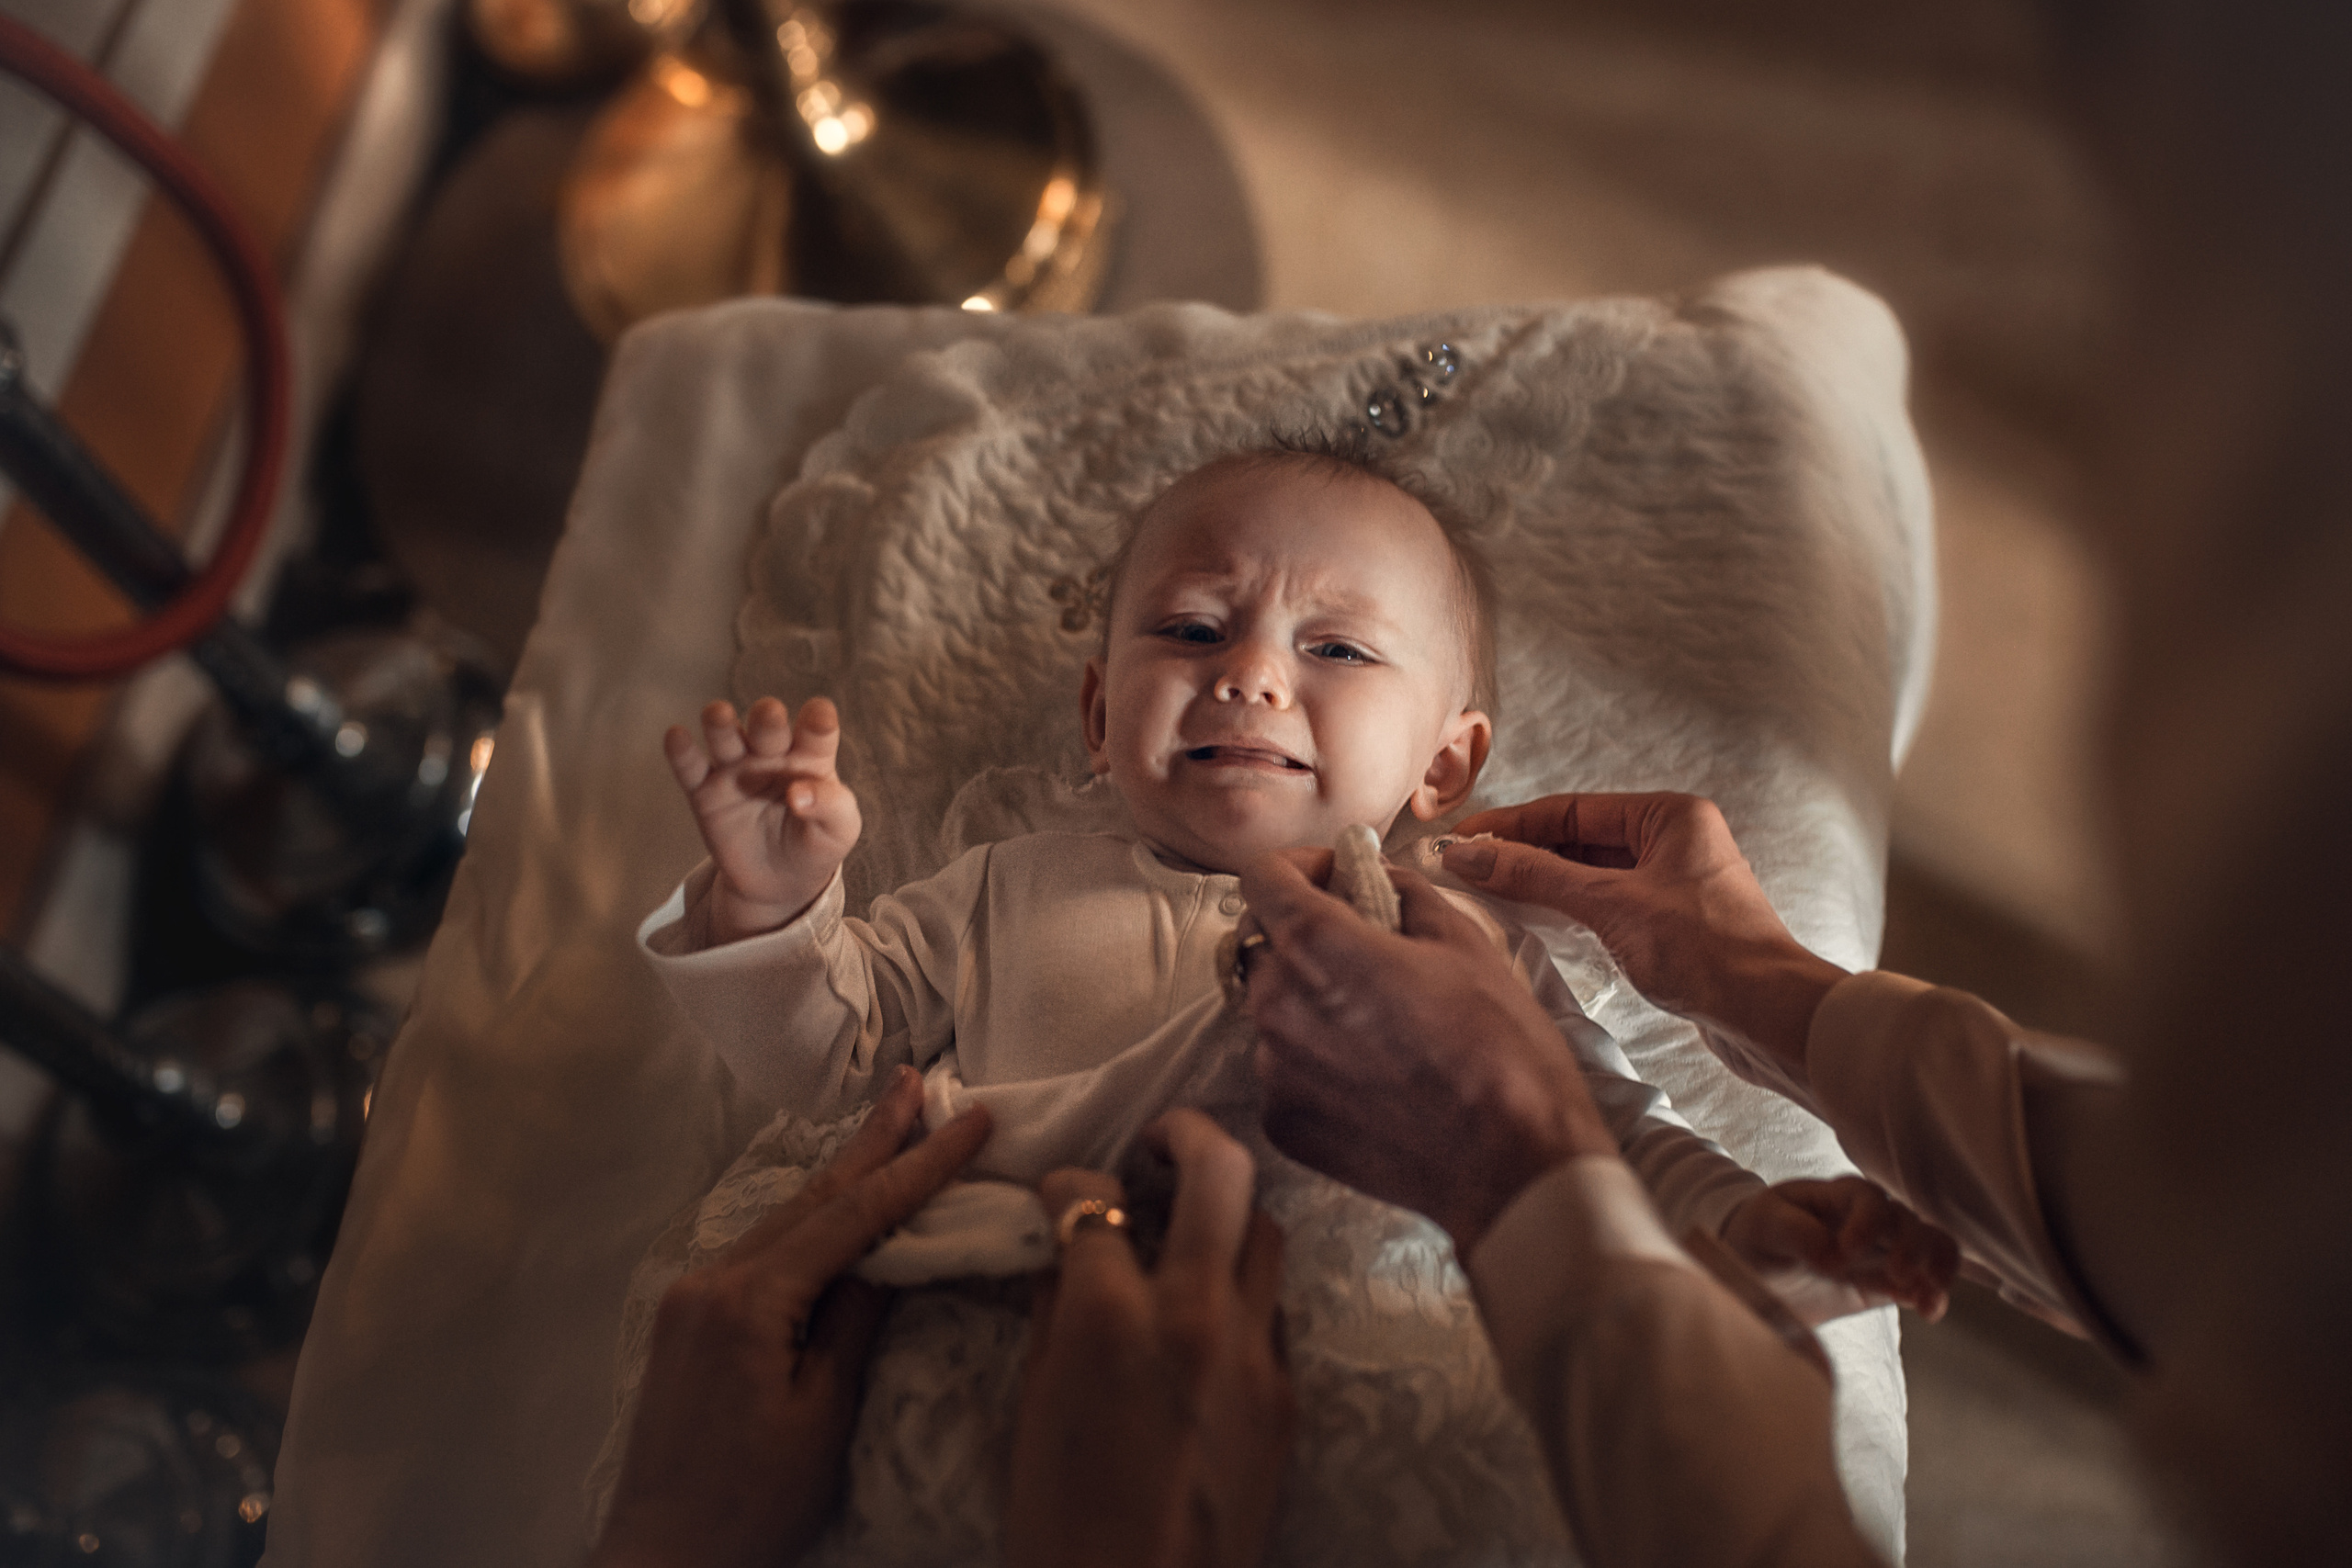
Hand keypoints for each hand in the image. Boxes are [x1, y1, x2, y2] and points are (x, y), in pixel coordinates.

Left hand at [590, 1067, 989, 1567]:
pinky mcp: (687, 1318)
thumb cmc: (753, 1503)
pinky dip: (809, 1217)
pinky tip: (833, 1202)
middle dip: (873, 1138)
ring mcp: (692, 1295)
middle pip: (812, 1196)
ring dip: (842, 1172)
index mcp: (749, 1300)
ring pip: (784, 1217)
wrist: (661, 1559)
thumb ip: (855, 1323)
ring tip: (888, 1122)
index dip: (919, 1165)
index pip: (854, 1215)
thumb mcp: (823, 1415)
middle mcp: (712, 1280)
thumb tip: (888, 1254)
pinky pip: (761, 1248)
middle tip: (918, 1080)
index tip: (971, 1120)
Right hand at [665, 695, 861, 941]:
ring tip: (718, 715)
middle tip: (769, 716)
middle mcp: (771, 753)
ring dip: (721, 723)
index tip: (820, 716)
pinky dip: (681, 751)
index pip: (817, 728)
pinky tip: (676, 736)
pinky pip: (690, 767)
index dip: (818, 719)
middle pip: (767, 725)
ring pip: (725, 736)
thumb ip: (831, 807)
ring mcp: (736, 769)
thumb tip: (799, 794)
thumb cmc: (816, 845)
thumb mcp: (840, 830)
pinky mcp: (705, 792)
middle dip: (767, 719)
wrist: (779, 883)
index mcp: (811, 756)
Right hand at [1006, 1110, 1292, 1567]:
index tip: (1063, 1190)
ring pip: (1266, 1232)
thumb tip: (1065, 1253)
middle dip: (1187, 1134)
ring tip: (1193, 1226)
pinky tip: (1212, 1317)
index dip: (1068, 1183)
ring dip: (1228, 1213)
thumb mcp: (1032, 1404)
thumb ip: (1054, 1312)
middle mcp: (1193, 1314)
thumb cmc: (1058, 1517)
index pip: (1092, 1198)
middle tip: (1161, 1142)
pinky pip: (1274, 1311)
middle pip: (1219, 1171)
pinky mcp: (1287, 1396)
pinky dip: (1243, 1294)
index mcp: (1109, 1315)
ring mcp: (1254, 1353)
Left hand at [1240, 850, 1617, 1254]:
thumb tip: (1377, 876)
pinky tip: (1372, 1073)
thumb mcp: (1464, 941)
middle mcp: (1276, 1005)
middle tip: (1366, 949)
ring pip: (1271, 1010)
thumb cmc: (1499, 1045)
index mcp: (1317, 946)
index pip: (1260, 877)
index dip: (1296, 865)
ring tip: (1377, 1021)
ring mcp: (1272, 1070)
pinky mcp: (1280, 1121)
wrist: (1513, 1160)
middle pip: (1261, 944)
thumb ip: (1403, 892)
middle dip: (1305, 933)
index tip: (1332, 877)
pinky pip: (1282, 1069)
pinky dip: (1314, 1060)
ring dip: (1309, 1000)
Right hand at [1444, 793, 1848, 1112]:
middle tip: (1464, 868)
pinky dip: (1570, 910)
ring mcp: (1675, 884)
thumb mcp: (1610, 905)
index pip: (1571, 809)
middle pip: (1579, 839)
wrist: (1770, 1016)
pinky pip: (1607, 905)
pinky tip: (1535, 922)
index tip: (1461, 840)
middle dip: (1522, 853)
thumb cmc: (1705, 951)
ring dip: (1543, 883)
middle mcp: (1675, 841)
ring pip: (1592, 874)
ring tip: (1486, 893)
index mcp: (1670, 816)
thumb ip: (1535, 876)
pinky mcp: (1673, 925)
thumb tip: (1468, 853)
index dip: (1511, 825)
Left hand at [1718, 1176, 1958, 1326]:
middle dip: (1913, 1246)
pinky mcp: (1886, 1283)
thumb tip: (1837, 1257)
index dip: (1868, 1222)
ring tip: (1928, 1297)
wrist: (1756, 1265)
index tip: (1847, 1251)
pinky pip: (1923, 1283)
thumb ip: (1797, 1233)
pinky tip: (1929, 1310)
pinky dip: (1932, 1295)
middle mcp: (1869, 1218)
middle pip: (1909, 1222)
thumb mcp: (1765, 1225)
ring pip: (1929, 1247)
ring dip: (1937, 1268)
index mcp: (1838, 1196)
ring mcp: (1882, 1250)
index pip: (1869, 1198)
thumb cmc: (1758, 1232)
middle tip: (1898, 1273)